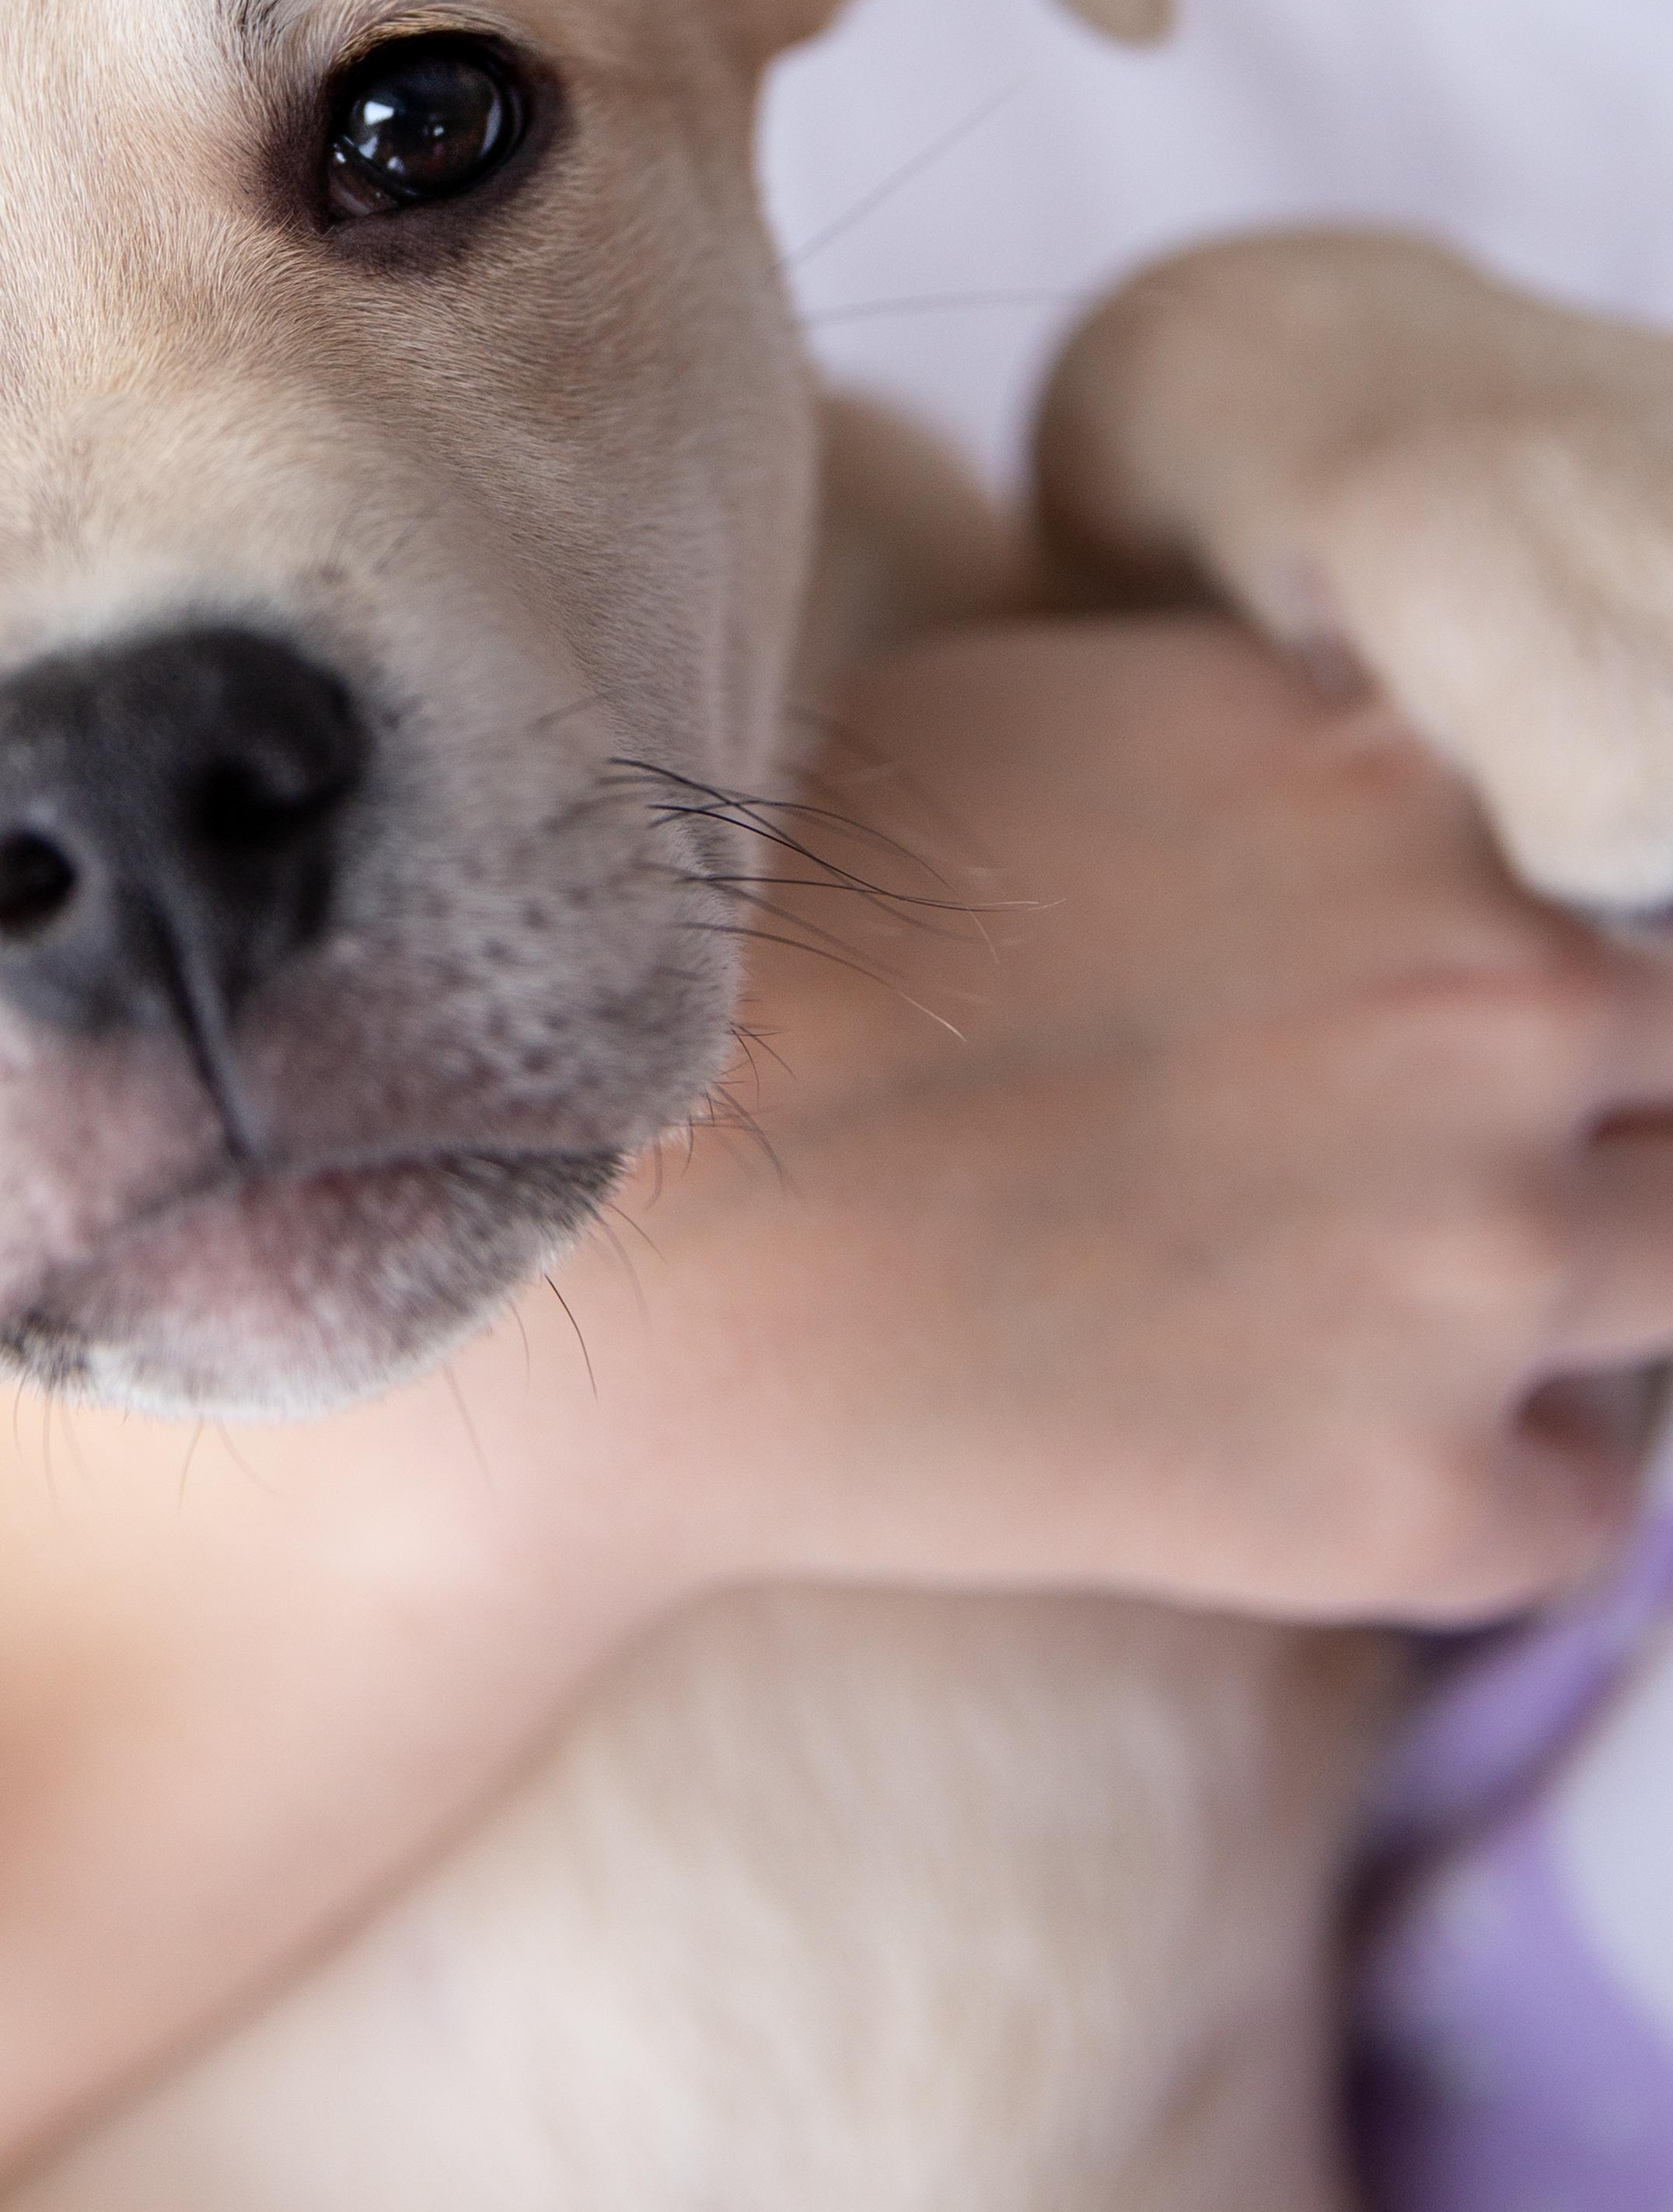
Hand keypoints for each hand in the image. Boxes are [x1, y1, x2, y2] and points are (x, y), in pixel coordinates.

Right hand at [0, 613, 1672, 2211]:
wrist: (636, 1244)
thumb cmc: (766, 953)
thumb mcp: (1024, 712)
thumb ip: (1253, 722)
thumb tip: (1368, 741)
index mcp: (1391, 776)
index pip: (1607, 829)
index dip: (1534, 900)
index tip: (1449, 971)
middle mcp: (1493, 999)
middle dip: (1586, 1077)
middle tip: (1437, 1120)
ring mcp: (1472, 1259)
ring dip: (1579, 1268)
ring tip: (1417, 1270)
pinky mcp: (1404, 1493)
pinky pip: (1589, 1499)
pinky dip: (1511, 1470)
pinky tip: (1368, 1426)